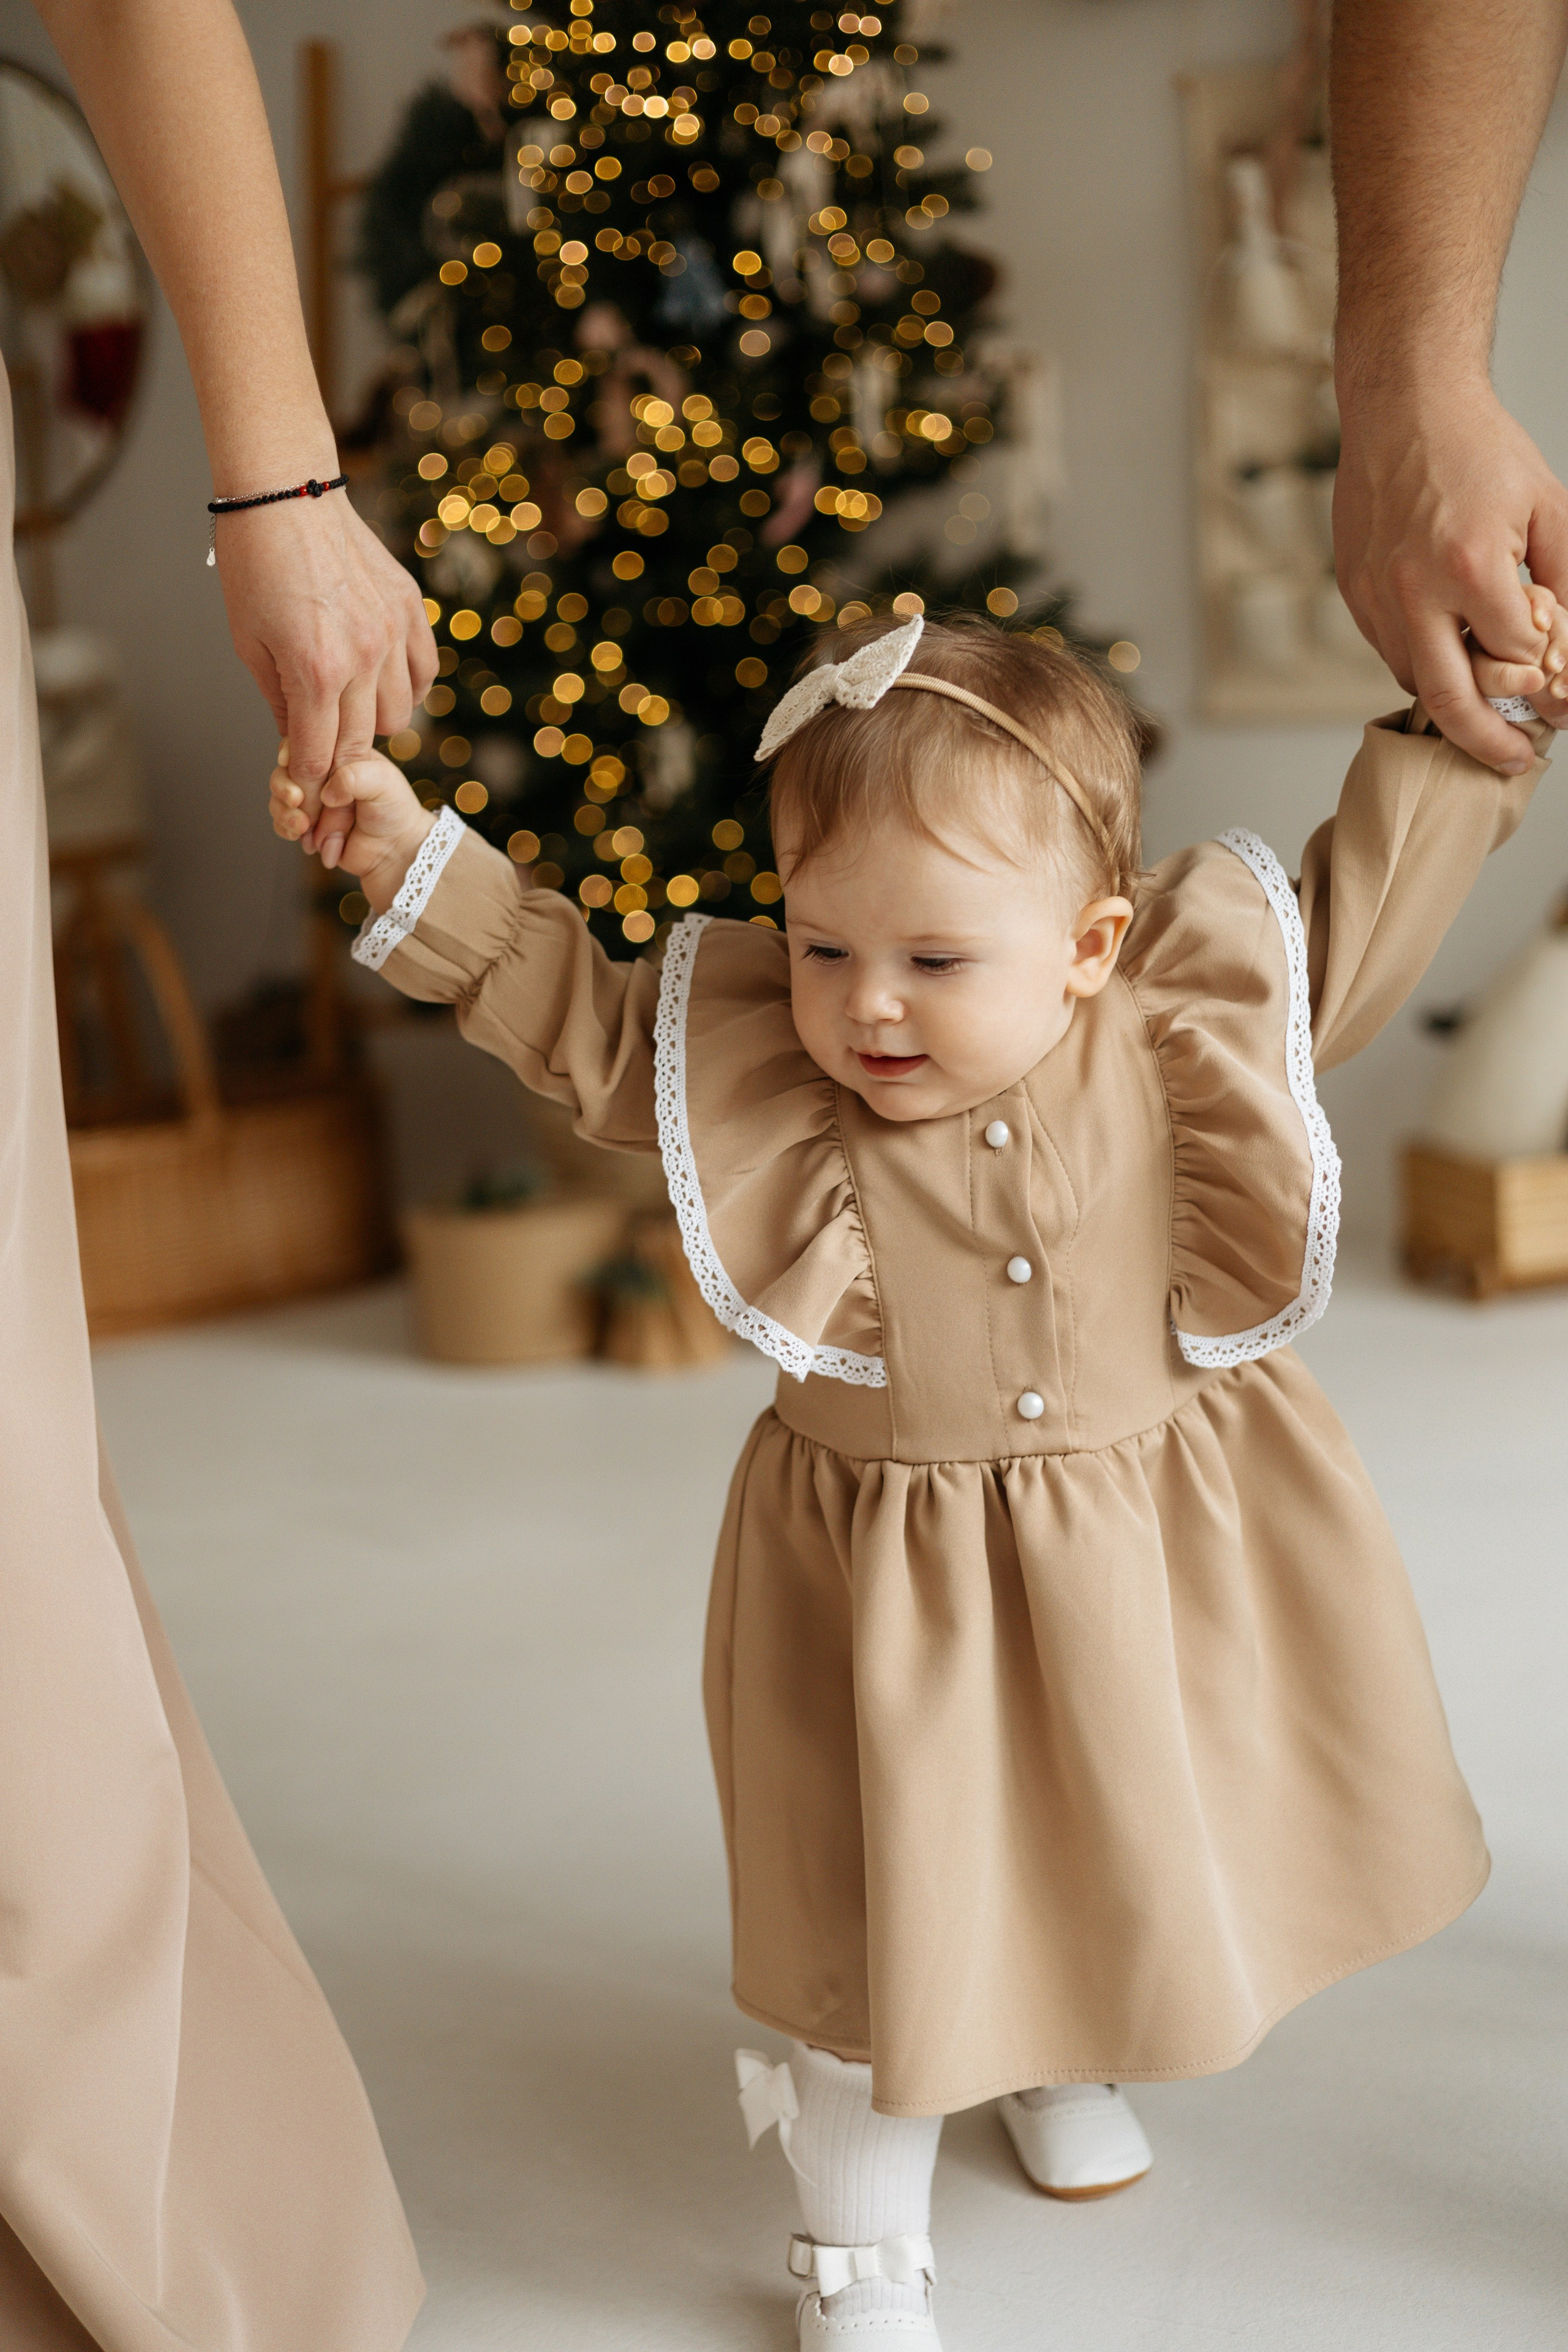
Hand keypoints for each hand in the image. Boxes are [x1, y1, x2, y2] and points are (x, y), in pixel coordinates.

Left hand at [219, 488, 436, 856]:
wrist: (287, 494)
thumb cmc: (255, 565)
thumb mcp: (250, 643)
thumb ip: (280, 701)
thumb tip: (297, 745)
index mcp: (315, 670)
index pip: (322, 755)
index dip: (311, 781)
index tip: (305, 791)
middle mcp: (363, 657)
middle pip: (361, 743)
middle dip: (340, 763)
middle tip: (326, 766)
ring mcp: (393, 634)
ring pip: (398, 716)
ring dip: (373, 725)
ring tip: (349, 711)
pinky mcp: (410, 611)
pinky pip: (422, 675)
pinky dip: (405, 690)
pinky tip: (380, 682)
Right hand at [270, 745, 433, 912]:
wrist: (395, 851)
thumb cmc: (394, 811)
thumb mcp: (382, 782)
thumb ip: (352, 777)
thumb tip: (324, 793)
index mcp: (338, 753)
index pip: (304, 742)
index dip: (291, 751)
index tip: (287, 762)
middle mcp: (321, 775)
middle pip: (283, 771)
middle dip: (284, 787)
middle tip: (297, 801)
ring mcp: (311, 800)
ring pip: (279, 798)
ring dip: (286, 813)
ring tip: (305, 828)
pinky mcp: (307, 825)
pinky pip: (282, 824)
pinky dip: (288, 830)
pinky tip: (307, 839)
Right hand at [1333, 380, 1567, 770]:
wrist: (1404, 406)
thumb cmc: (1478, 448)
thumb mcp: (1547, 507)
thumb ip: (1567, 579)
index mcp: (1470, 567)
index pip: (1516, 653)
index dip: (1545, 675)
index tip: (1561, 694)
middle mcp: (1414, 591)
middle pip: (1451, 701)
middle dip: (1488, 743)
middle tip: (1515, 760)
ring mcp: (1377, 596)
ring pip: (1415, 680)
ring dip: (1453, 700)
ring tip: (1484, 706)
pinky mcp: (1355, 592)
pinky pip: (1390, 650)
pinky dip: (1422, 662)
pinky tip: (1448, 650)